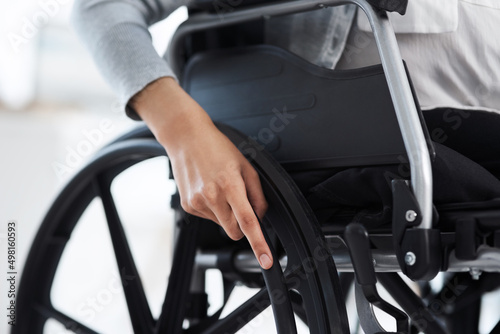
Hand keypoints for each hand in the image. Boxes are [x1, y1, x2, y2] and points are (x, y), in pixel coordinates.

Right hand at [131, 77, 272, 268]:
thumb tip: (260, 216)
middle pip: (234, 231)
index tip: (266, 260)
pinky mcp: (188, 206)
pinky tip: (208, 190)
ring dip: (225, 214)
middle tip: (239, 202)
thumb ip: (257, 194)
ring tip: (220, 189)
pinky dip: (213, 209)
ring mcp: (197, 203)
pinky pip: (208, 218)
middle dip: (240, 225)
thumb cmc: (218, 148)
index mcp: (230, 186)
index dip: (259, 244)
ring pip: (221, 225)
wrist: (186, 138)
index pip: (248, 223)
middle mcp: (212, 197)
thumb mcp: (246, 166)